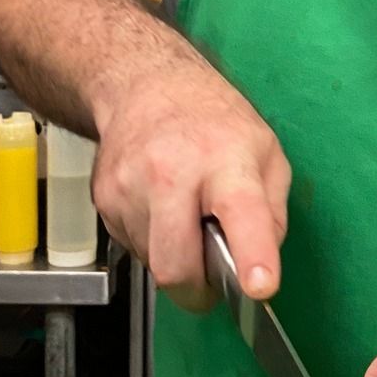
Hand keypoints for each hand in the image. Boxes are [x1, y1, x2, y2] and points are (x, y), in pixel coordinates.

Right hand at [89, 50, 291, 309]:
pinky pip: (133, 247)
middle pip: (176, 265)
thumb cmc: (213, 121)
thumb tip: (259, 262)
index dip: (252, 256)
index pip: (241, 213)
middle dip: (197, 290)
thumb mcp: (266, 153)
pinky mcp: (103, 199)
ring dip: (173, 259)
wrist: (145, 86)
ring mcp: (130, 187)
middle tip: (212, 277)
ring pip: (152, 263)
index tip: (259, 287)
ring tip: (183, 217)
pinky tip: (160, 208)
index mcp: (226, 161)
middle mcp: (172, 172)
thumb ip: (272, 214)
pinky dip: (151, 242)